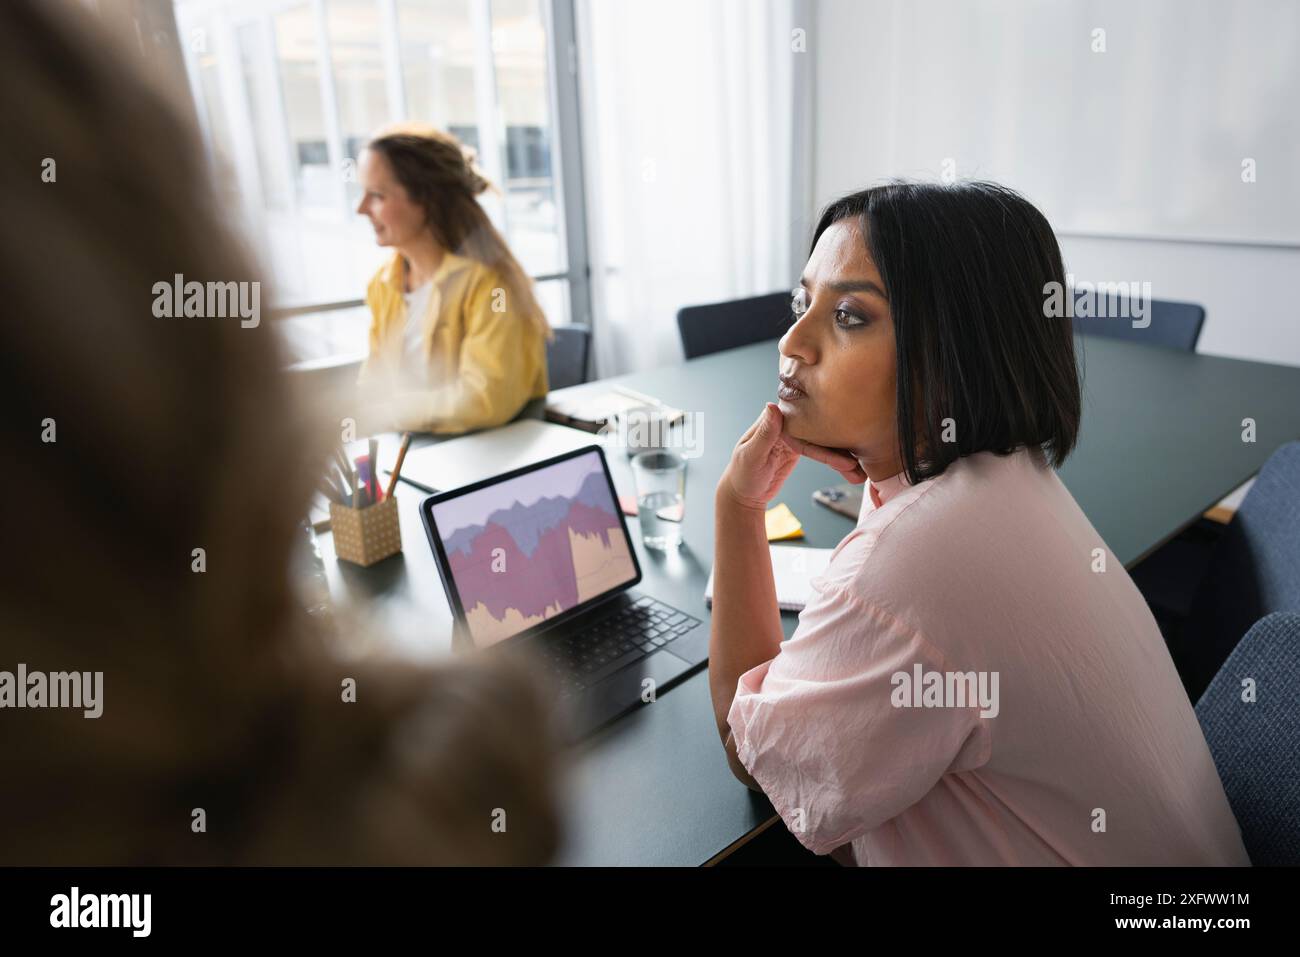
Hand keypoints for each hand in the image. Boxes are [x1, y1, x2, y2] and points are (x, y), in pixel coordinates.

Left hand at [717, 402, 867, 511]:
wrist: (743, 494)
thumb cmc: (742, 475)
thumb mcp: (751, 456)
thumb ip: (764, 433)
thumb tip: (773, 405)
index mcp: (774, 420)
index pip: (806, 416)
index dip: (826, 423)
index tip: (846, 429)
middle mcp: (788, 423)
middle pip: (821, 428)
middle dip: (841, 443)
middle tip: (860, 459)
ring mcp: (796, 435)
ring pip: (826, 441)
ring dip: (844, 457)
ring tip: (861, 472)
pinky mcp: (801, 449)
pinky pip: (825, 453)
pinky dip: (839, 463)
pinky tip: (854, 471)